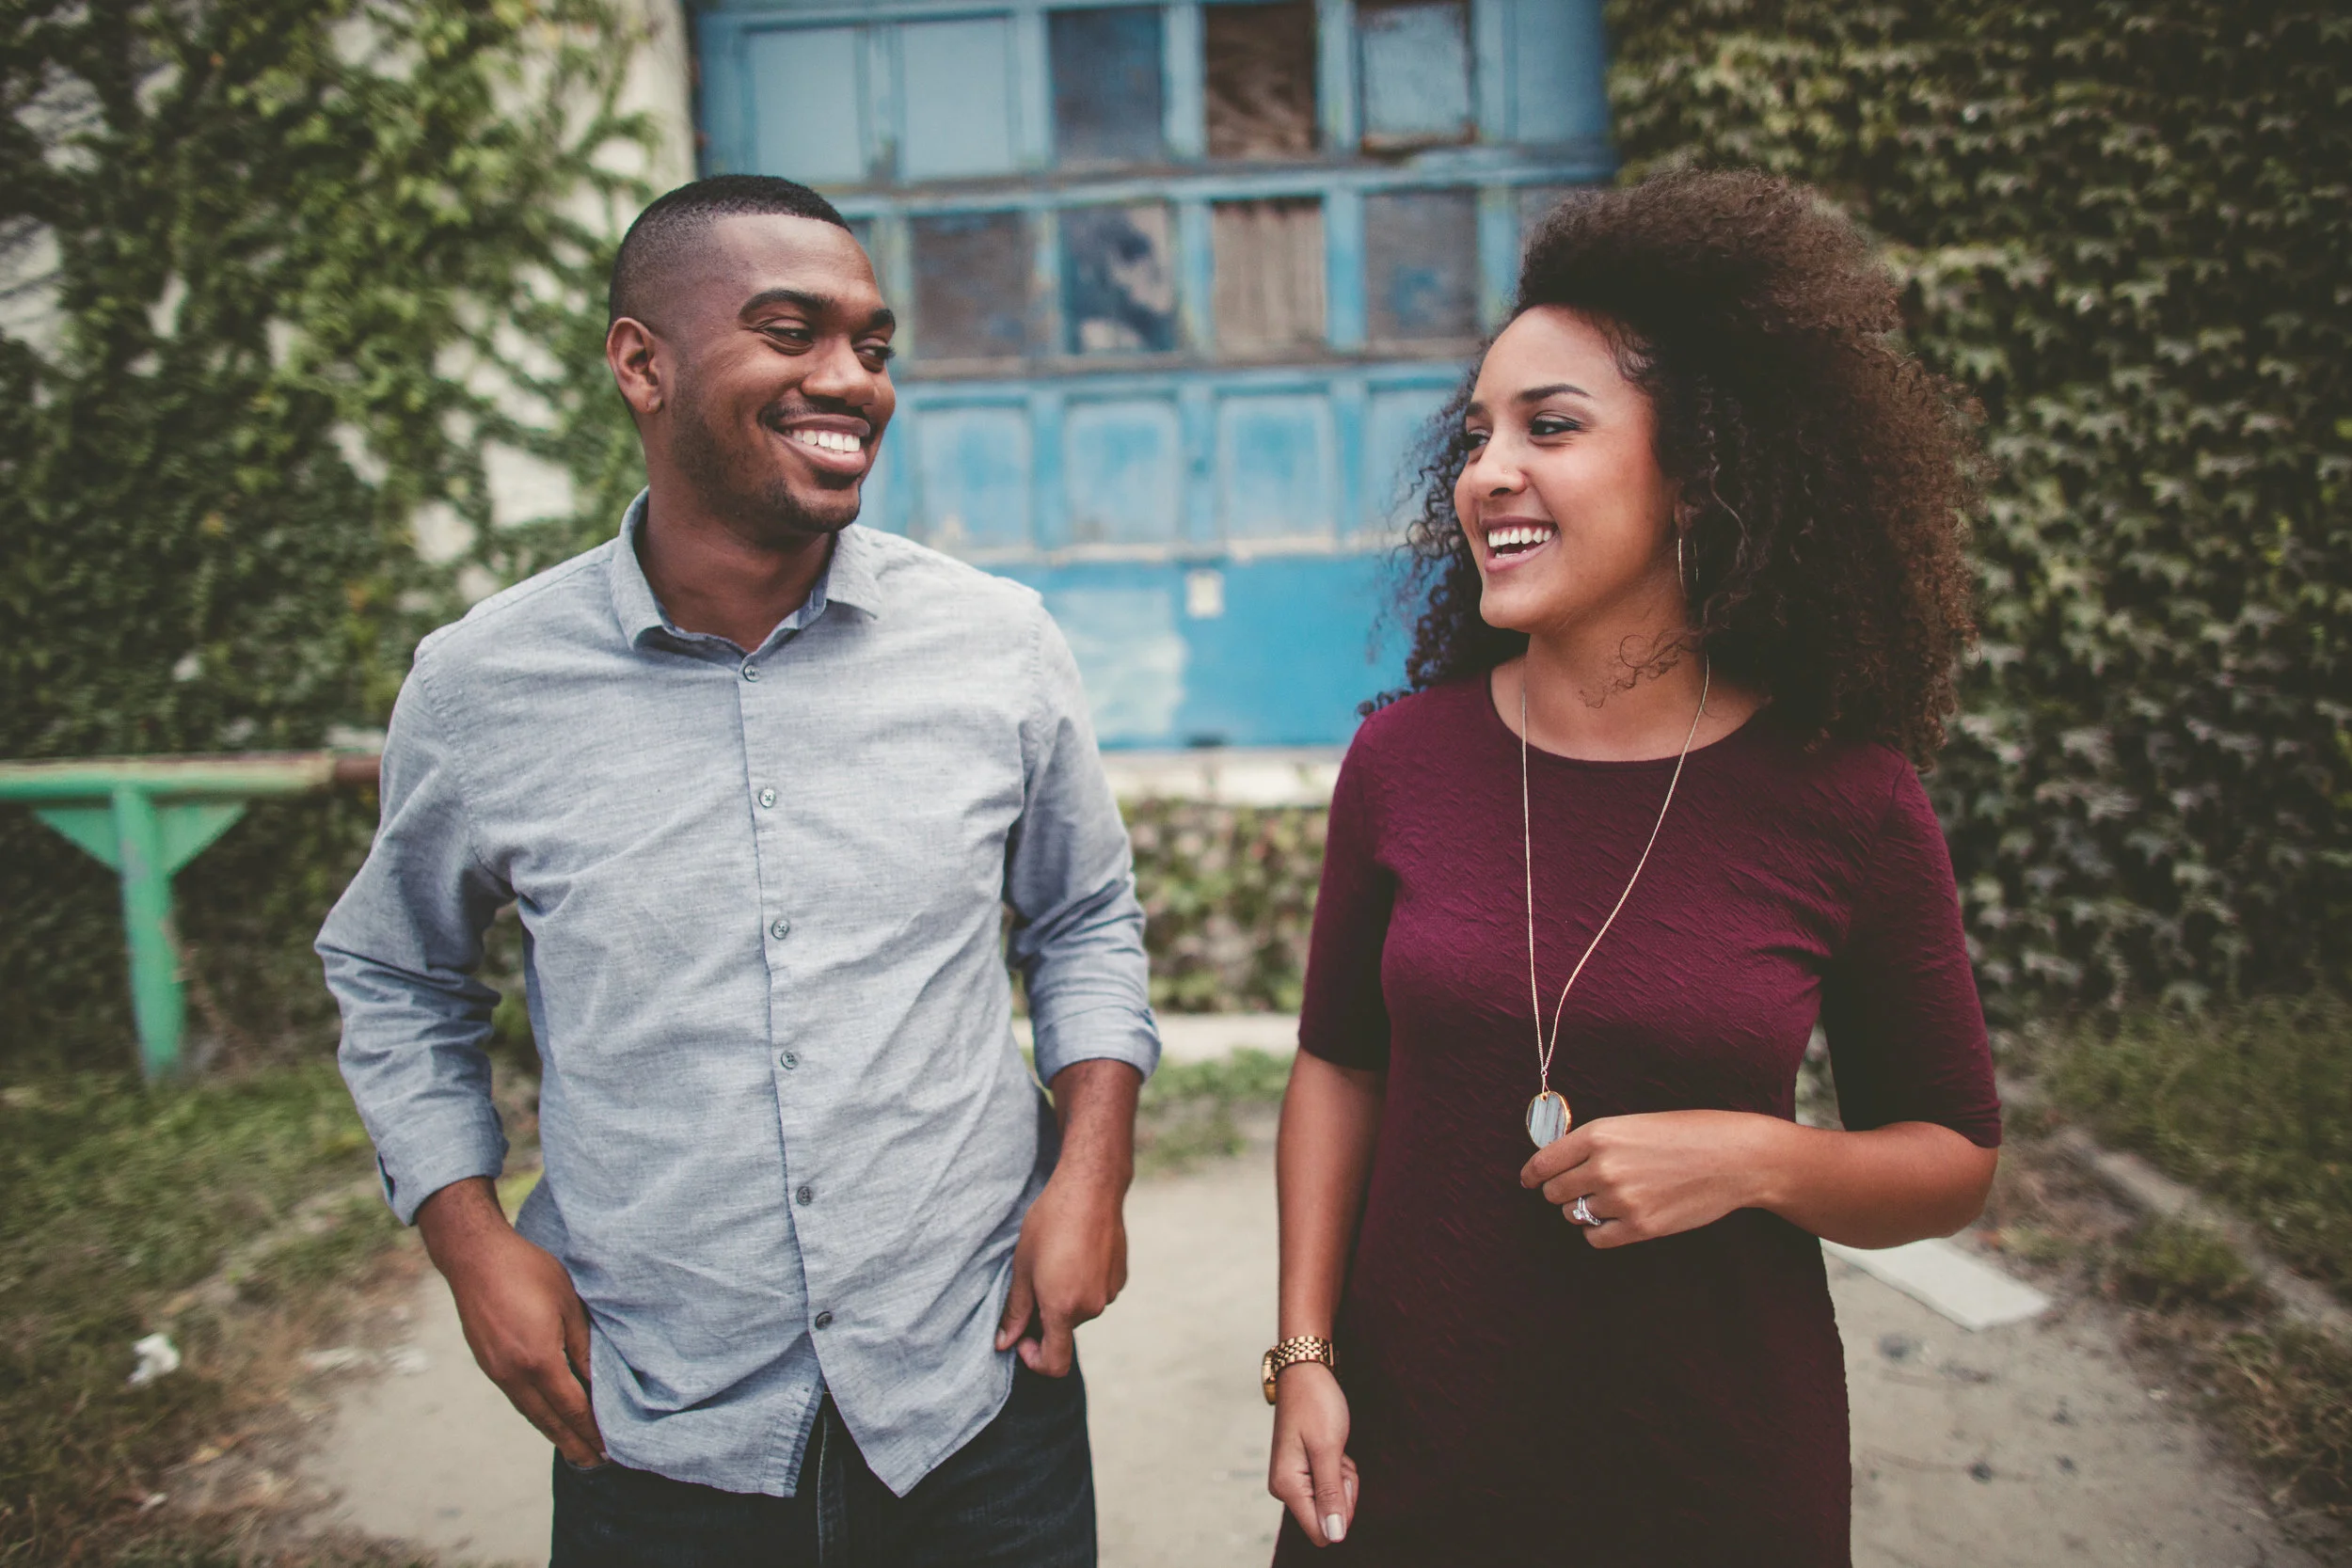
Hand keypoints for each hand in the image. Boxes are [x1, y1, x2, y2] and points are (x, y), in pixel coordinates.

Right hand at [417, 1177, 604, 1465]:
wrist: (475, 1258)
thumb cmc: (528, 1272)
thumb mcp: (568, 1305)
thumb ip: (582, 1346)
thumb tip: (597, 1380)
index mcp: (539, 1360)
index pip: (572, 1407)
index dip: (591, 1430)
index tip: (608, 1448)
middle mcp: (514, 1374)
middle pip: (549, 1420)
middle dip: (573, 1443)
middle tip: (594, 1462)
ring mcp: (497, 1371)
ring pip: (530, 1412)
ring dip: (553, 1432)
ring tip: (573, 1448)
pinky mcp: (488, 1364)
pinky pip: (517, 1398)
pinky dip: (535, 1413)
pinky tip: (545, 1416)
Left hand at [994, 1171, 1127, 1375]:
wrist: (1090, 1189)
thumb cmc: (1050, 1223)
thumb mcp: (1022, 1266)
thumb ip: (1015, 1310)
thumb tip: (1004, 1343)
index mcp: (1064, 1308)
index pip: (1054, 1362)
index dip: (1034, 1359)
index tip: (1022, 1337)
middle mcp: (1092, 1307)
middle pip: (1064, 1330)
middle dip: (1045, 1316)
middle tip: (1033, 1279)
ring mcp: (1109, 1292)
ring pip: (1080, 1309)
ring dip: (1065, 1297)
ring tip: (1055, 1259)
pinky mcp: (1120, 1277)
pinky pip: (1096, 1292)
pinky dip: (1083, 1283)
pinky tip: (1075, 1253)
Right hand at [1267, 1362, 1358, 1546]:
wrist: (1305, 1373)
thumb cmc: (1316, 1404)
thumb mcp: (1328, 1449)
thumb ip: (1330, 1494)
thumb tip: (1333, 1536)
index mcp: (1287, 1486)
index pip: (1321, 1530)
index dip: (1341, 1509)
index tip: (1338, 1473)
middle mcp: (1286, 1489)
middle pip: (1329, 1517)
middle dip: (1344, 1489)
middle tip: (1338, 1456)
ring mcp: (1294, 1481)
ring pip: (1333, 1501)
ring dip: (1343, 1476)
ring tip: (1334, 1447)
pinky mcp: (1302, 1473)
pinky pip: (1331, 1486)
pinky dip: (1339, 1468)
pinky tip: (1332, 1446)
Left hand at [1519, 1110, 1782, 1248]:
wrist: (1735, 1158)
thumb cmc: (1689, 1134)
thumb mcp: (1635, 1124)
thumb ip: (1597, 1143)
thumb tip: (1561, 1163)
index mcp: (1599, 1134)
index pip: (1543, 1162)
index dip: (1531, 1174)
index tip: (1528, 1181)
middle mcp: (1603, 1167)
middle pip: (1554, 1192)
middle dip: (1561, 1192)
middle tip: (1578, 1189)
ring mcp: (1621, 1200)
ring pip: (1575, 1214)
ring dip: (1584, 1210)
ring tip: (1611, 1199)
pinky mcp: (1640, 1227)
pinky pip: (1596, 1238)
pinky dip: (1598, 1232)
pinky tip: (1613, 1221)